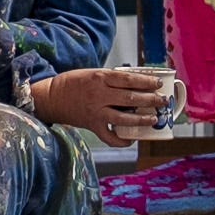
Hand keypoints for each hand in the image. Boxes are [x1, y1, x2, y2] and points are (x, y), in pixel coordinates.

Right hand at [31, 65, 165, 147]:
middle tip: (162, 101)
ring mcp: (96, 112)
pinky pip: (110, 137)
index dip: (146, 81)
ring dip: (142, 119)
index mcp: (100, 78)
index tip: (158, 83)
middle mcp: (99, 95)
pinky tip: (132, 139)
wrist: (51, 98)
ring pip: (124, 118)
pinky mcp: (92, 126)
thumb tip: (137, 84)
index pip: (128, 79)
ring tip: (154, 119)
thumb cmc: (73, 83)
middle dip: (150, 99)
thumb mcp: (93, 73)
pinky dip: (122, 140)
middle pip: (131, 98)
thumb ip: (112, 79)